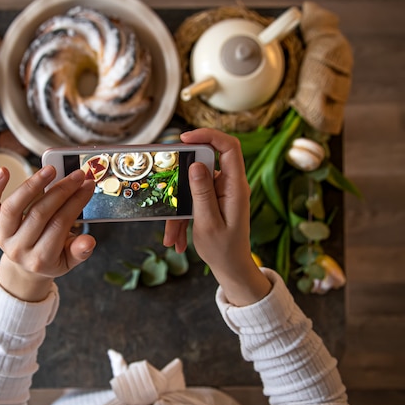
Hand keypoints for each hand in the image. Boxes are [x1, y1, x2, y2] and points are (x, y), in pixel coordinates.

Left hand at [0, 165, 95, 301]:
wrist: (26, 265)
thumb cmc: (51, 258)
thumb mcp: (69, 260)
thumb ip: (79, 251)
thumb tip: (89, 242)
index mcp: (41, 260)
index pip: (60, 226)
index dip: (76, 203)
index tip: (88, 185)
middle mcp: (19, 249)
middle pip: (39, 214)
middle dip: (61, 191)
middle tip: (77, 175)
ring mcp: (3, 235)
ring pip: (13, 208)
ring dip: (32, 185)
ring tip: (50, 170)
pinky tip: (4, 170)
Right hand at [164, 129, 270, 305]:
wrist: (231, 269)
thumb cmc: (223, 249)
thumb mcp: (207, 222)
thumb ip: (202, 193)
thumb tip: (195, 164)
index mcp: (236, 187)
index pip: (228, 147)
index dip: (208, 136)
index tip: (184, 139)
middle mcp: (230, 185)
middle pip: (203, 167)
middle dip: (181, 186)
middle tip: (168, 198)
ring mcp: (221, 192)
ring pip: (192, 188)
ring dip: (178, 211)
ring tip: (172, 236)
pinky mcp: (212, 200)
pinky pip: (192, 200)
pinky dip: (182, 218)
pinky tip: (177, 239)